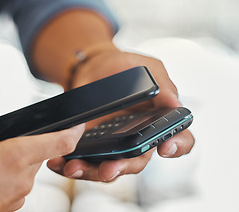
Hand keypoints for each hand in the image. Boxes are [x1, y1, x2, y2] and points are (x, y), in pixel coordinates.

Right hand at [0, 115, 84, 211]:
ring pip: (27, 166)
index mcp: (15, 157)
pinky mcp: (13, 205)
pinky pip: (19, 182)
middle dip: (22, 143)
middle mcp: (23, 177)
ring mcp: (20, 194)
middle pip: (38, 151)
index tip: (78, 124)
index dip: (73, 131)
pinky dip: (8, 174)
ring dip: (12, 159)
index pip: (60, 143)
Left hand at [47, 50, 194, 181]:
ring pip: (109, 168)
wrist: (92, 68)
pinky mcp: (92, 146)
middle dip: (123, 167)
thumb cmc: (123, 66)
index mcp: (158, 120)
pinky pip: (85, 161)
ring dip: (92, 172)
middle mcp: (138, 138)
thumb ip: (161, 84)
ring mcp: (114, 145)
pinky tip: (60, 162)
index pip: (178, 140)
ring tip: (74, 168)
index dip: (177, 147)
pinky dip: (72, 165)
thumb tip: (176, 104)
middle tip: (109, 168)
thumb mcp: (145, 67)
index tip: (164, 148)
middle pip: (138, 161)